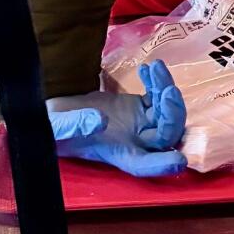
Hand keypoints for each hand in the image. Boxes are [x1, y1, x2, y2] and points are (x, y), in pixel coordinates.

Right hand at [47, 59, 187, 177]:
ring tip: (155, 68)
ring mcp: (140, 123)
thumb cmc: (54, 128)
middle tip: (167, 91)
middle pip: (166, 135)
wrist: (55, 112)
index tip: (179, 160)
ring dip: (166, 90)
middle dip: (172, 114)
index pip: (144, 165)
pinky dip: (158, 82)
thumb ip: (76, 126)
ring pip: (166, 112)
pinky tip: (147, 68)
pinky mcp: (139, 106)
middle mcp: (135, 142)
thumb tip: (100, 120)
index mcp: (118, 155)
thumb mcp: (58, 130)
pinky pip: (157, 96)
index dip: (162, 164)